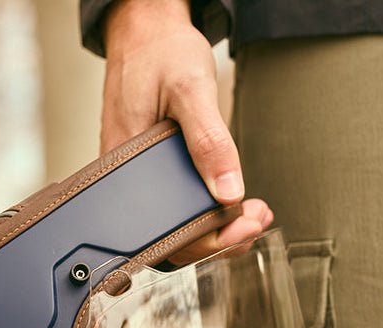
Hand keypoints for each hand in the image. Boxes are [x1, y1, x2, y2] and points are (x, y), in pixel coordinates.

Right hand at [101, 0, 272, 249]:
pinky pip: (173, 206)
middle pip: (170, 236)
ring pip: (173, 224)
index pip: (164, 230)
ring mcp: (137, 180)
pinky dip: (204, 210)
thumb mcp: (191, 90)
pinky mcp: (149, 174)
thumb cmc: (159, 53)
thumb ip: (209, 142)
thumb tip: (229, 193)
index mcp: (126, 169)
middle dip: (218, 239)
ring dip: (214, 228)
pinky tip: (230, 203)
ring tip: (251, 216)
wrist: (145, 31)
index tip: (244, 229)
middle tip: (256, 222)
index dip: (206, 240)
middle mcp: (126, 183)